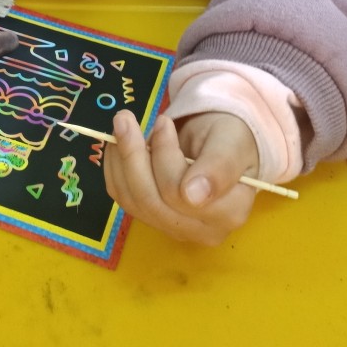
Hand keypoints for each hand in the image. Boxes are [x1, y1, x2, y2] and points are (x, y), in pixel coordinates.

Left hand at [103, 109, 259, 244]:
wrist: (221, 142)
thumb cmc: (230, 138)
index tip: (163, 121)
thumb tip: (192, 196)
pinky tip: (118, 144)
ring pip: (134, 201)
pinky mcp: (154, 220)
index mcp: (231, 211)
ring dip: (121, 159)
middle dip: (134, 155)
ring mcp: (176, 228)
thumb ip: (219, 165)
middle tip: (126, 117)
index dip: (165, 155)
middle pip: (154, 201)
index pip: (182, 194)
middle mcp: (203, 230)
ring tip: (123, 123)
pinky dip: (115, 168)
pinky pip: (124, 199)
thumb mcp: (231, 140)